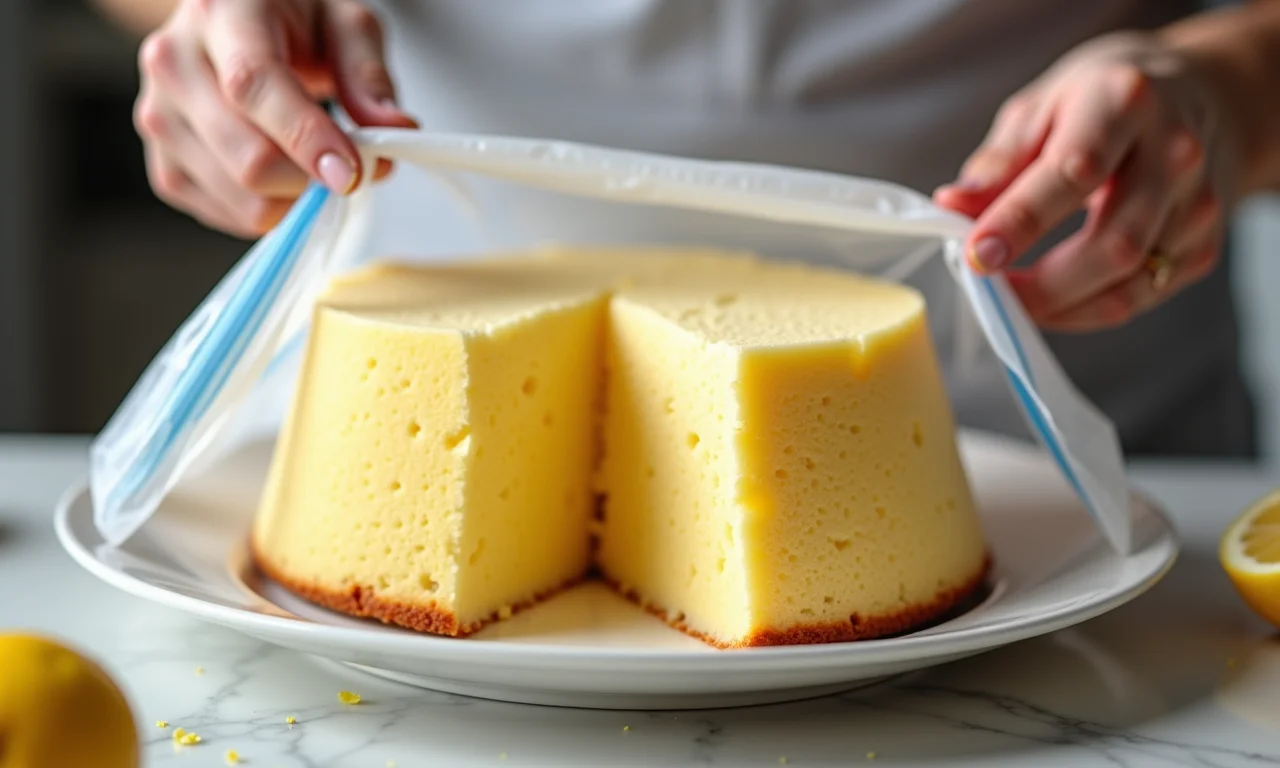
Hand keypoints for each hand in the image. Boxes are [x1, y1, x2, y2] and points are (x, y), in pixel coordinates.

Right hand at [133, 0, 416, 237]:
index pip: (255, 85)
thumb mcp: (345, 22)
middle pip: (247, 156)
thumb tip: (393, 131)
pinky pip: (224, 213)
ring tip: (316, 165)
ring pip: (239, 195)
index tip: (352, 173)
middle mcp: (174, 63)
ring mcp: (159, 116)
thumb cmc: (291, 20)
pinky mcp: (164, 164)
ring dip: (296, 199)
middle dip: (314, 179)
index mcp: (221, 13)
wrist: (235, 22)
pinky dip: (269, 211)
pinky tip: (284, 179)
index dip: (307, 138)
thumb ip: (368, 75)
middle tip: (353, 168)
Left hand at [934, 32, 1233, 331]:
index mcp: (1124, 103)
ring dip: (1060, 307)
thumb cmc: (1098, 102)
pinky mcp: (1204, 244)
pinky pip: (1141, 296)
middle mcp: (1174, 152)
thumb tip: (952, 206)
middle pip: (1112, 243)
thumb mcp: (1037, 110)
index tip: (975, 255)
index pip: (1073, 172)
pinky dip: (1087, 310)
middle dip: (1041, 285)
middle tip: (989, 291)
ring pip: (1130, 282)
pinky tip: (1053, 298)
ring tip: (1012, 297)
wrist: (1191, 96)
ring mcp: (1197, 202)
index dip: (1020, 222)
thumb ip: (997, 163)